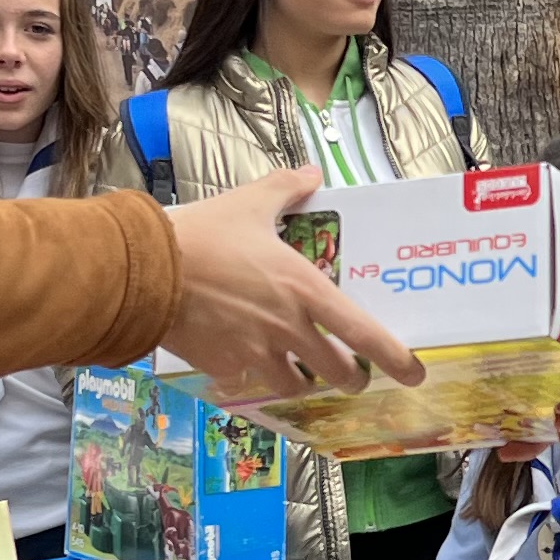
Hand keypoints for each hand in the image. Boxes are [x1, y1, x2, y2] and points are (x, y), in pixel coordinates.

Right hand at [163, 167, 424, 400]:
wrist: (146, 271)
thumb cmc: (203, 234)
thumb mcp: (250, 202)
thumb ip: (287, 188)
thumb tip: (312, 173)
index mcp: (305, 290)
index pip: (363, 334)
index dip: (394, 358)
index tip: (413, 372)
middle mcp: (289, 330)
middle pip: (337, 372)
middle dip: (349, 377)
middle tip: (349, 373)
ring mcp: (256, 354)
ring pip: (295, 386)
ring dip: (303, 382)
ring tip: (299, 373)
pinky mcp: (223, 368)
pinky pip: (249, 385)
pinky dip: (254, 380)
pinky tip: (248, 368)